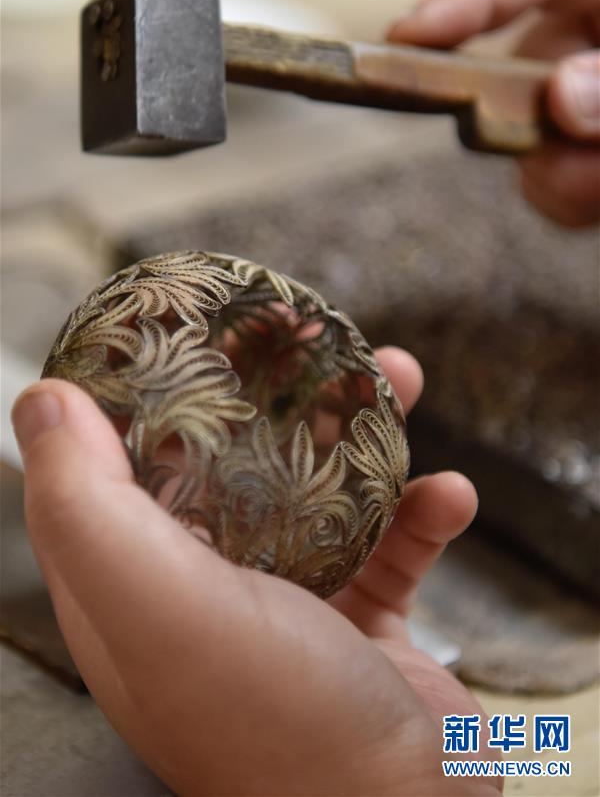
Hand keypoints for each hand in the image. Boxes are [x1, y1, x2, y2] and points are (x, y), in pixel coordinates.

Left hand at [13, 348, 499, 795]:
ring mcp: (289, 606)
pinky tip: (452, 496)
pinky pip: (392, 545)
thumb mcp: (159, 607)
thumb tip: (41, 401)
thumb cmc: (272, 722)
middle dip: (269, 391)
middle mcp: (205, 593)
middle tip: (306, 332)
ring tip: (402, 378)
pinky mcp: (363, 623)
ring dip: (365, 431)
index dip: (135, 392)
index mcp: (137, 589)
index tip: (177, 325)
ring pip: (316, 489)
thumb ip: (87, 508)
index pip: (110, 471)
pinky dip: (423, 514)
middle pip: (228, 462)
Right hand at [389, 0, 599, 227]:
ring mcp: (585, 96)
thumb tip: (562, 97)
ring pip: (531, 141)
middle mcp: (595, 33)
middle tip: (562, 160)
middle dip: (528, 124)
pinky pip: (556, 184)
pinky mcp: (587, 150)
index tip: (411, 36)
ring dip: (567, 177)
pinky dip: (577, 201)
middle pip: (519, 68)